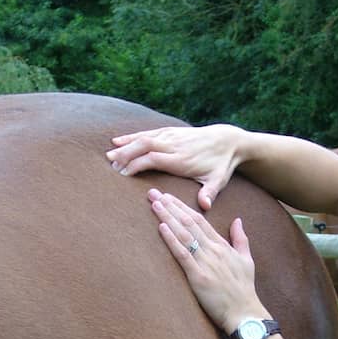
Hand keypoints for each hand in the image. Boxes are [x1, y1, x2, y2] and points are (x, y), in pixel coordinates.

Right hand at [107, 124, 243, 210]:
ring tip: (108, 153)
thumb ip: (210, 192)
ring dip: (125, 144)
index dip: (137, 164)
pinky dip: (132, 136)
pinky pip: (149, 132)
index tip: (123, 174)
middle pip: (145, 146)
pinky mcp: (171, 131)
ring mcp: (172, 136)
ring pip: (144, 137)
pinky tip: (119, 140)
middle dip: (126, 153)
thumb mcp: (219, 180)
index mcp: (182, 159)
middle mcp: (174, 145)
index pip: (154, 159)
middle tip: (109, 163)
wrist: (229, 140)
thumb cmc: (222, 164)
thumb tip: (205, 206)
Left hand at [148, 188, 268, 331]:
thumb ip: (241, 239)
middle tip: (154, 193)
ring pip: (184, 234)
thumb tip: (237, 220)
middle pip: (188, 222)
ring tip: (154, 203)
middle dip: (170, 206)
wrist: (245, 313)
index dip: (182, 207)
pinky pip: (183, 255)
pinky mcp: (199, 277)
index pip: (199, 220)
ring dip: (168, 217)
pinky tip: (161, 228)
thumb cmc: (244, 290)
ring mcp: (206, 262)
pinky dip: (172, 240)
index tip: (169, 196)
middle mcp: (213, 250)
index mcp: (221, 245)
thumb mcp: (246, 260)